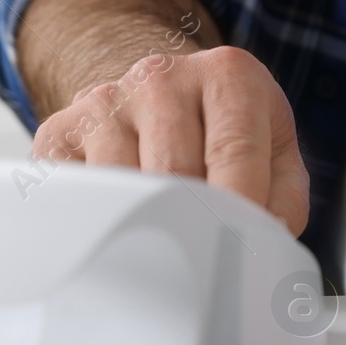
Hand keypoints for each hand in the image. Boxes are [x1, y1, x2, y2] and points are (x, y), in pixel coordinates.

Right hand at [31, 45, 309, 235]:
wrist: (161, 92)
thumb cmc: (224, 131)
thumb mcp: (273, 149)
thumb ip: (285, 199)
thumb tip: (263, 243)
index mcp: (228, 75)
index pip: (235, 153)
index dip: (240, 212)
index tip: (241, 254)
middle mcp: (163, 78)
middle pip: (175, 174)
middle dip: (193, 228)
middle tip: (204, 269)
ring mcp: (106, 101)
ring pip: (122, 188)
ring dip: (143, 230)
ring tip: (164, 252)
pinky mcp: (60, 130)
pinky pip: (75, 194)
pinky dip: (98, 224)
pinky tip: (119, 230)